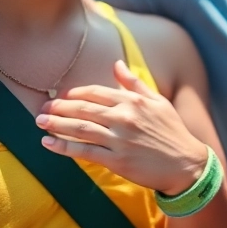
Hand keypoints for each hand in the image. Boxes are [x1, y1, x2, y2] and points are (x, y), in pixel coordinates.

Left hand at [37, 60, 209, 194]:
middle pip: (83, 109)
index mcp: (134, 101)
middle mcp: (125, 118)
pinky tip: (48, 143)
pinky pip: (83, 151)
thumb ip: (135, 84)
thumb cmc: (173, 131)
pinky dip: (63, 147)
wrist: (186, 163)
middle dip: (59, 108)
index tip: (63, 96)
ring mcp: (120, 140)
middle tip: (43, 108)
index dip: (76, 93)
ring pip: (79, 129)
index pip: (96, 93)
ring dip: (56, 124)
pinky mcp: (116, 160)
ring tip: (40, 122)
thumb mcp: (158, 102)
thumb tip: (116, 64)